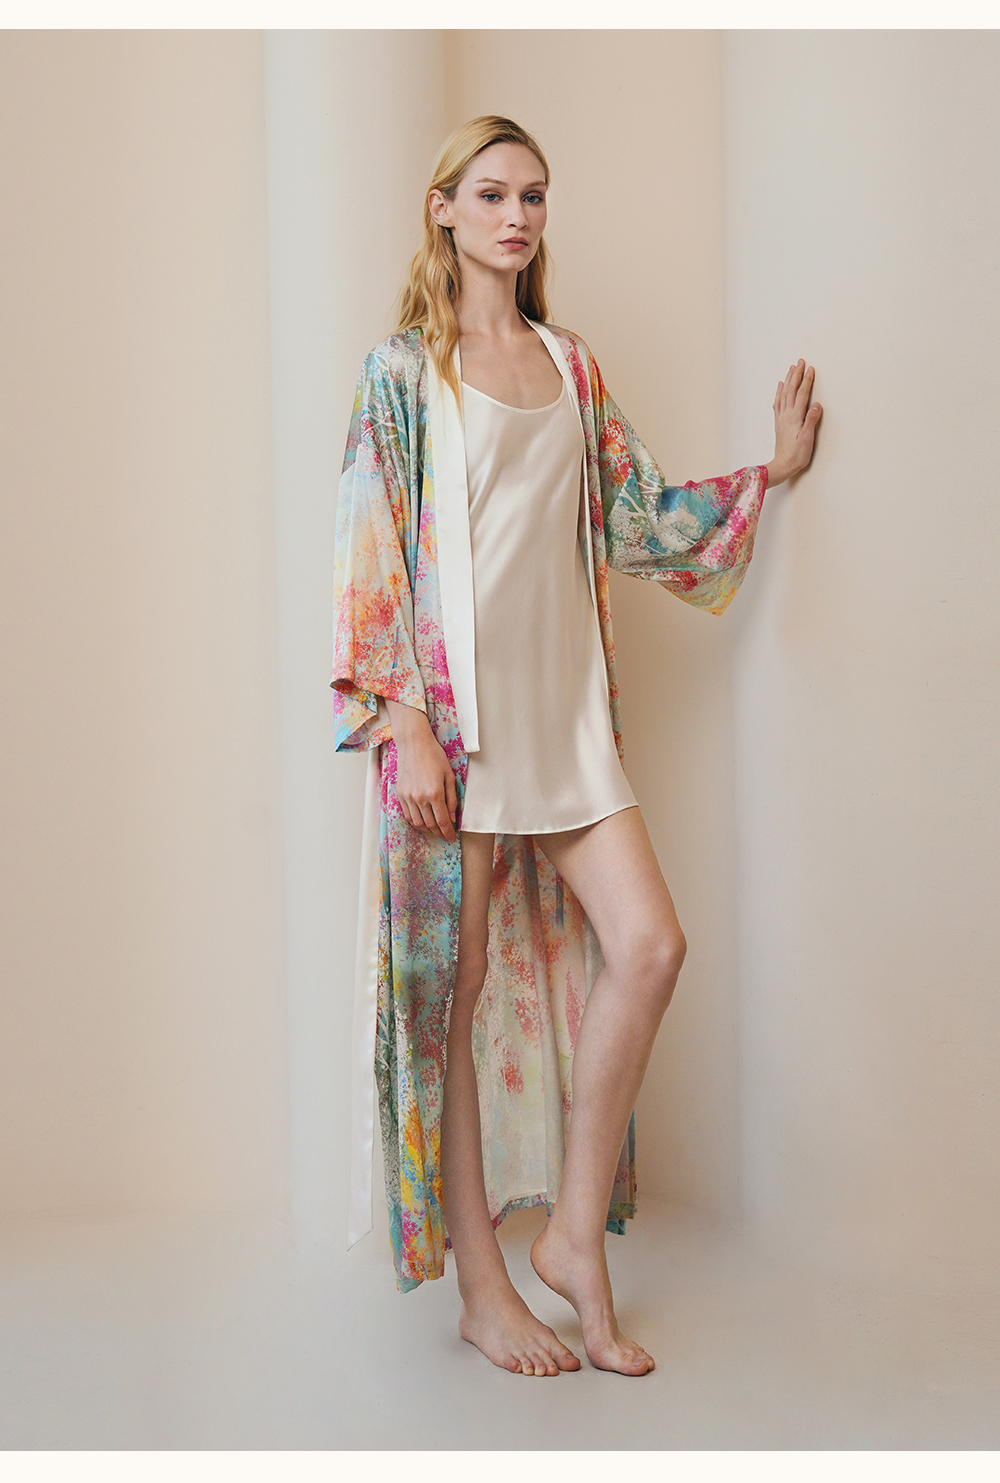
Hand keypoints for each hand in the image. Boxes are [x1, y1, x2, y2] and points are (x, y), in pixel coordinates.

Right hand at [385, 699, 457, 842]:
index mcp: (435, 793)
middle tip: (445, 837)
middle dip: (439, 834)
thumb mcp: (449, 776)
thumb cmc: (434, 756)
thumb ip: (451, 799)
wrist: (414, 743)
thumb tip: (452, 818)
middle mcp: (420, 798)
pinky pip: (407, 815)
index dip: (448, 833)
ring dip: (427, 830)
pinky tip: (422, 822)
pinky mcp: (400, 794)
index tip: (452, 838)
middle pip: (430, 825)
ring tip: (434, 831)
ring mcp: (408, 797)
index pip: (442, 821)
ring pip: (417, 823)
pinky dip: (415, 822)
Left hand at [766, 359, 821, 487]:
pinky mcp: (779, 423)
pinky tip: (781, 387)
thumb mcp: (807, 438)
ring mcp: (781, 418)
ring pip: (784, 394)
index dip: (807, 381)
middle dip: (796, 375)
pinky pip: (778, 403)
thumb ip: (811, 420)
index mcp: (795, 417)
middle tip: (800, 361)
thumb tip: (816, 404)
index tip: (810, 369)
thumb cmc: (797, 454)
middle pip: (791, 390)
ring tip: (791, 369)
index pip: (802, 394)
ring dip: (788, 380)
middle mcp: (786, 415)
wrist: (783, 465)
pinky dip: (780, 393)